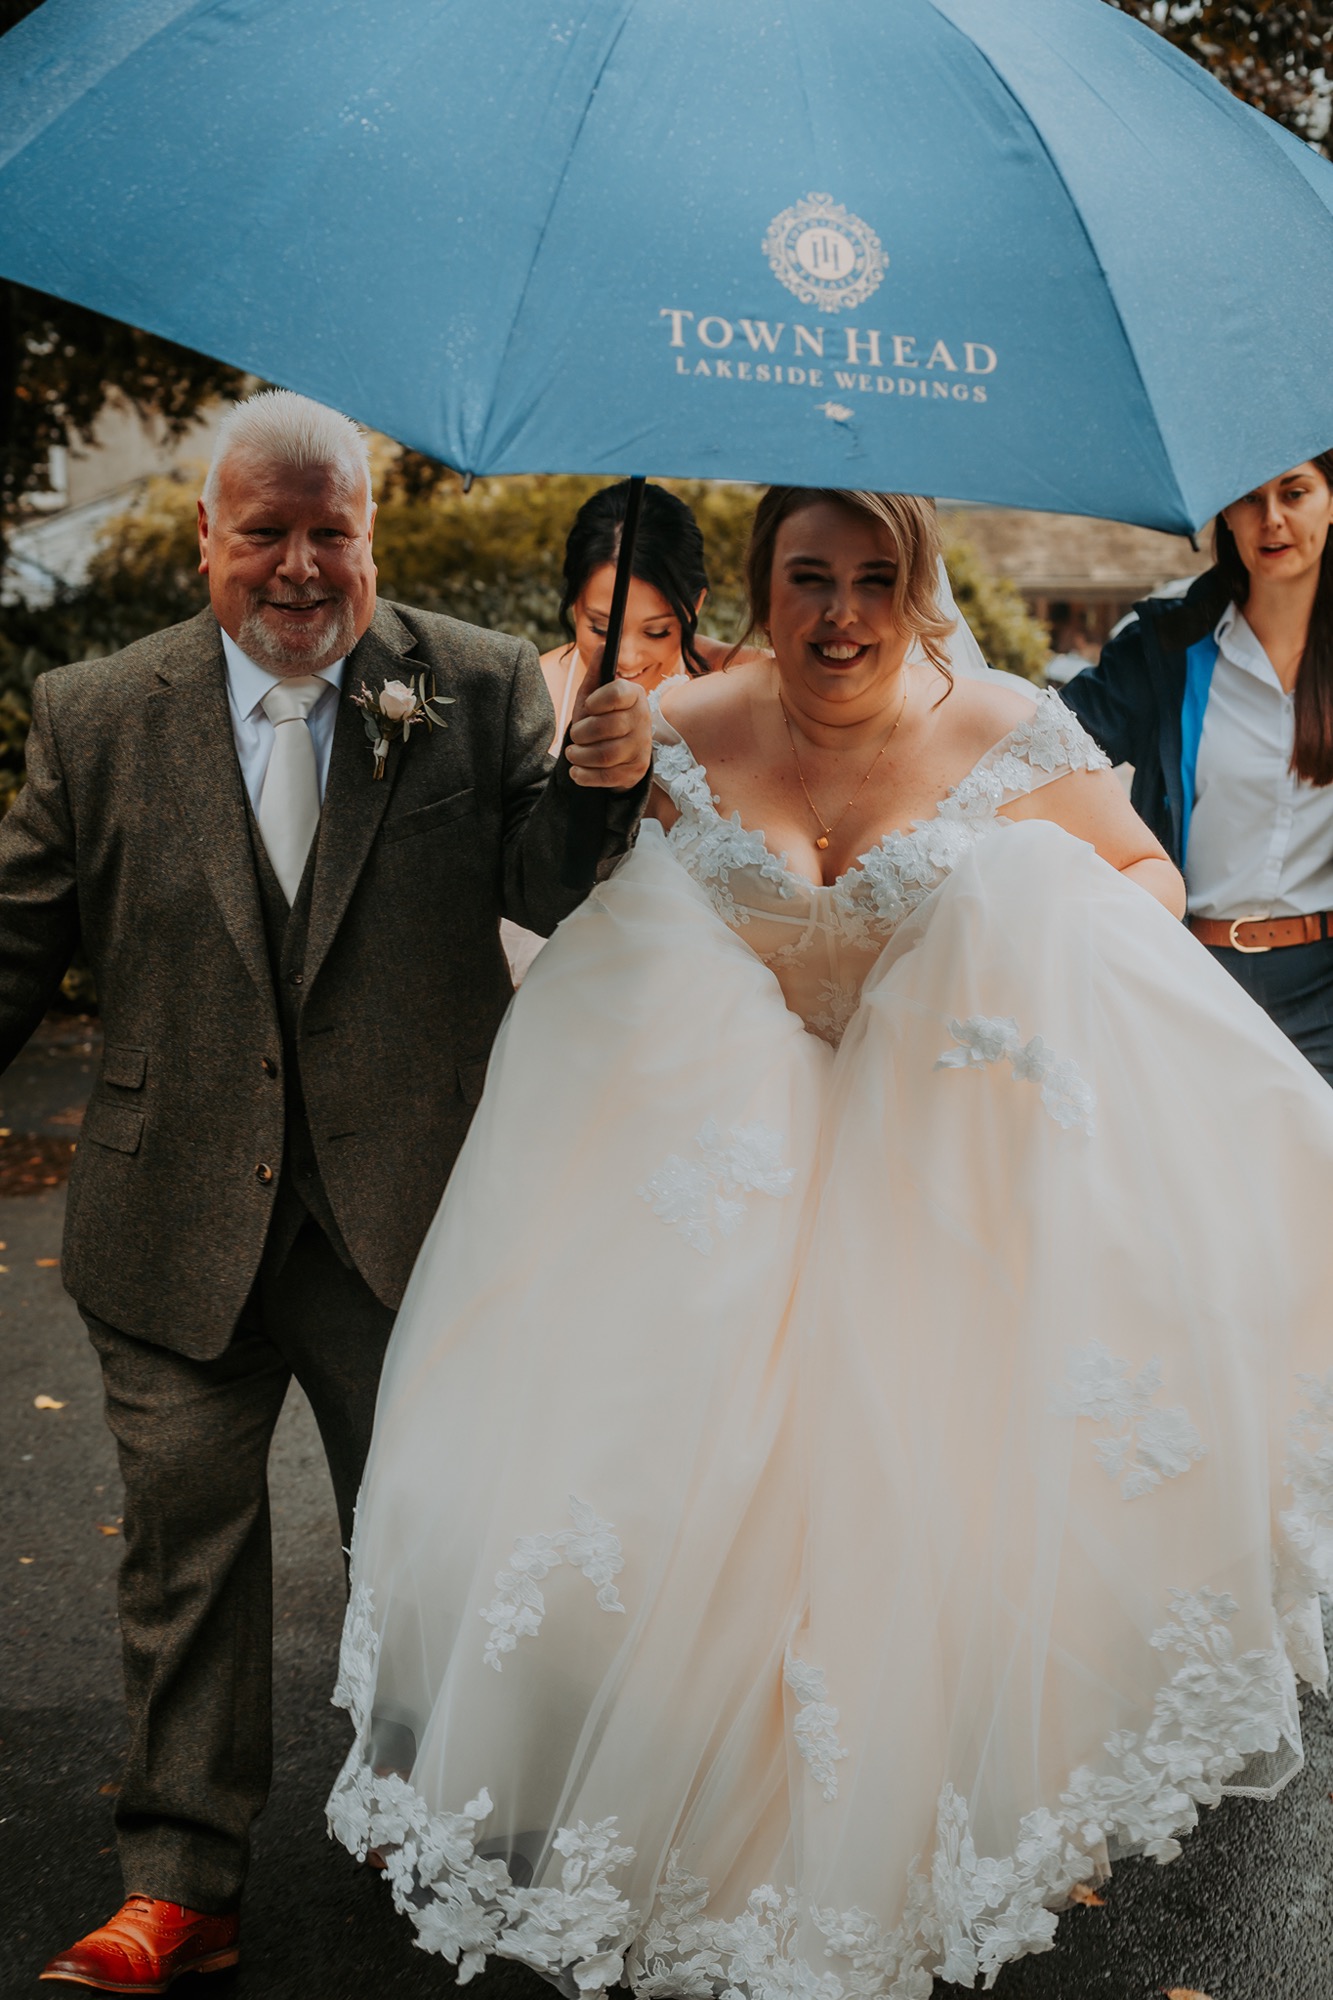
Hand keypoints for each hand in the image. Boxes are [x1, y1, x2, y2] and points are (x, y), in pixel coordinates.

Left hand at [564, 673, 651, 790]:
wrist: (616, 757)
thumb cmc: (601, 721)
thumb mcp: (594, 697)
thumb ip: (596, 674)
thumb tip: (603, 646)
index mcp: (634, 696)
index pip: (618, 693)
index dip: (597, 700)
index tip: (587, 707)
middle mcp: (643, 721)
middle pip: (608, 726)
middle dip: (582, 733)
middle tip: (575, 735)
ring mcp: (642, 749)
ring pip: (606, 754)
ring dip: (581, 756)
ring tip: (573, 753)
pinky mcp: (635, 772)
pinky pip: (607, 777)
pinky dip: (585, 776)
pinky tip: (576, 771)